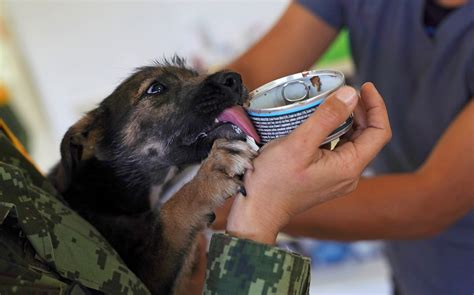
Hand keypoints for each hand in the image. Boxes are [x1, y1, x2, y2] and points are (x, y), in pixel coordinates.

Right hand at [226, 83, 391, 243]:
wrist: (258, 210)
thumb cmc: (274, 181)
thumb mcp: (298, 144)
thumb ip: (326, 118)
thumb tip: (351, 94)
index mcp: (349, 167)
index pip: (379, 132)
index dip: (376, 106)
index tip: (364, 86)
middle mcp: (349, 174)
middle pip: (368, 136)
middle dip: (361, 110)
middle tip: (344, 90)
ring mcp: (337, 178)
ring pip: (352, 142)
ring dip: (347, 120)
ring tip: (331, 102)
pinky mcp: (325, 177)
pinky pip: (338, 150)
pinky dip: (334, 132)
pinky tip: (319, 123)